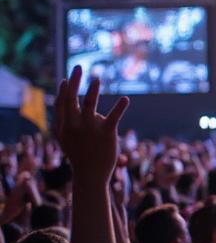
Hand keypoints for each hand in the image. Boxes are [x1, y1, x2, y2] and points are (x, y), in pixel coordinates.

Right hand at [54, 67, 128, 181]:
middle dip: (75, 82)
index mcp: (64, 126)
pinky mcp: (106, 132)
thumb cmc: (80, 156)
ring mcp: (90, 128)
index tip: (66, 79)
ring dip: (92, 90)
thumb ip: (64, 124)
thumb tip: (62, 108)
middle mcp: (75, 125)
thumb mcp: (66, 140)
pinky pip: (113, 116)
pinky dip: (120, 107)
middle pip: (72, 99)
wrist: (91, 175)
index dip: (64, 91)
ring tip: (96, 78)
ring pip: (90, 104)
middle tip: (79, 67)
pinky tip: (126, 99)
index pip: (62, 104)